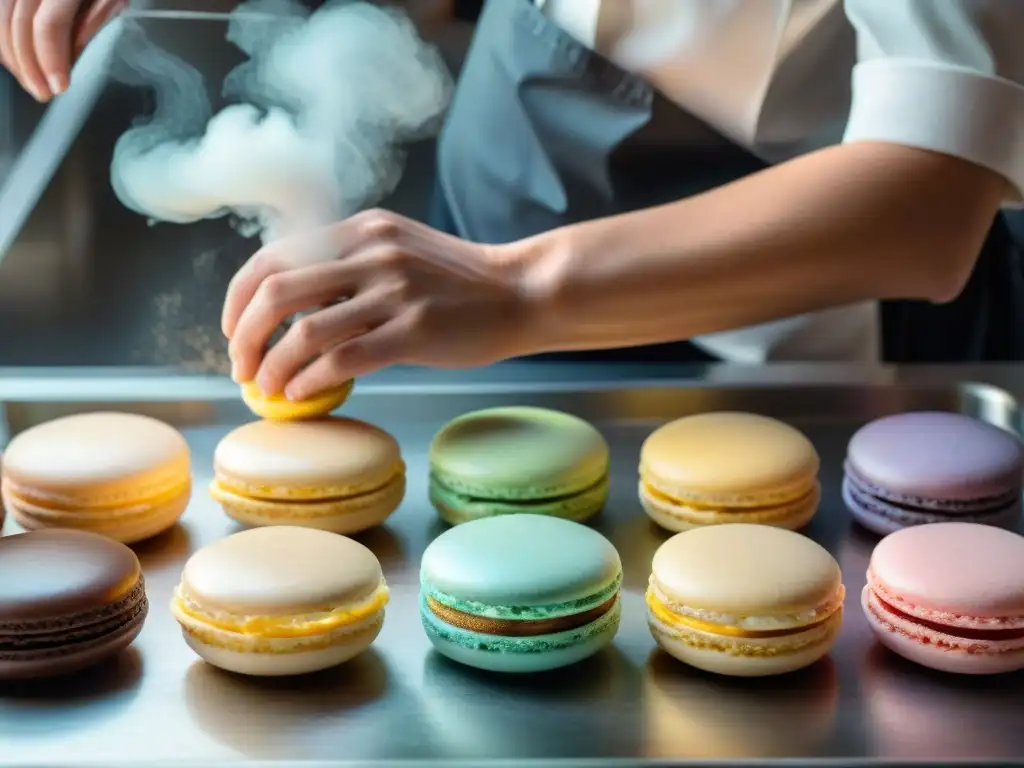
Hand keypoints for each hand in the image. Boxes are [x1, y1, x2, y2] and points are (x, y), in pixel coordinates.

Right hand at [0, 0, 124, 100]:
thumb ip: (91, 20)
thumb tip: (69, 54)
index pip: (50, 24)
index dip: (51, 60)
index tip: (60, 87)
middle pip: (18, 22)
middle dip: (28, 65)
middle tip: (42, 92)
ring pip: (0, 15)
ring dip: (12, 54)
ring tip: (30, 80)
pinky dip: (3, 35)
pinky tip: (15, 55)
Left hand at [223, 209, 532, 398]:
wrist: (521, 292)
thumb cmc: (460, 282)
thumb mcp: (399, 253)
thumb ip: (350, 270)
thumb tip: (294, 313)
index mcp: (361, 230)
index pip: (274, 256)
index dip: (239, 297)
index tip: (234, 330)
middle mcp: (372, 253)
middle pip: (276, 291)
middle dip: (244, 336)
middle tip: (241, 367)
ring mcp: (394, 291)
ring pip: (304, 330)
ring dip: (273, 365)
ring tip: (267, 388)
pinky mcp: (414, 330)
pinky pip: (342, 359)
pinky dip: (310, 380)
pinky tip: (302, 394)